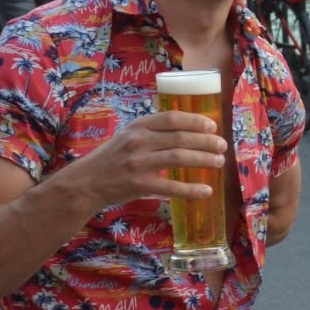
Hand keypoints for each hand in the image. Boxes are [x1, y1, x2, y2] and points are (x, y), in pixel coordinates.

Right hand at [59, 110, 226, 214]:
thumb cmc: (112, 158)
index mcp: (138, 126)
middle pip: (180, 138)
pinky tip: (206, 191)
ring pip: (179, 158)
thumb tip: (189, 130)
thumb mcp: (129, 135)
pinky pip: (171, 187)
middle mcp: (138, 141)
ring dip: (203, 159)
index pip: (172, 118)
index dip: (196, 120)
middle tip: (222, 146)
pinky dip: (191, 189)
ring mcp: (138, 163)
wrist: (86, 182)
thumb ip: (153, 132)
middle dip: (206, 141)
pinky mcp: (138, 185)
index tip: (213, 125)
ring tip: (219, 162)